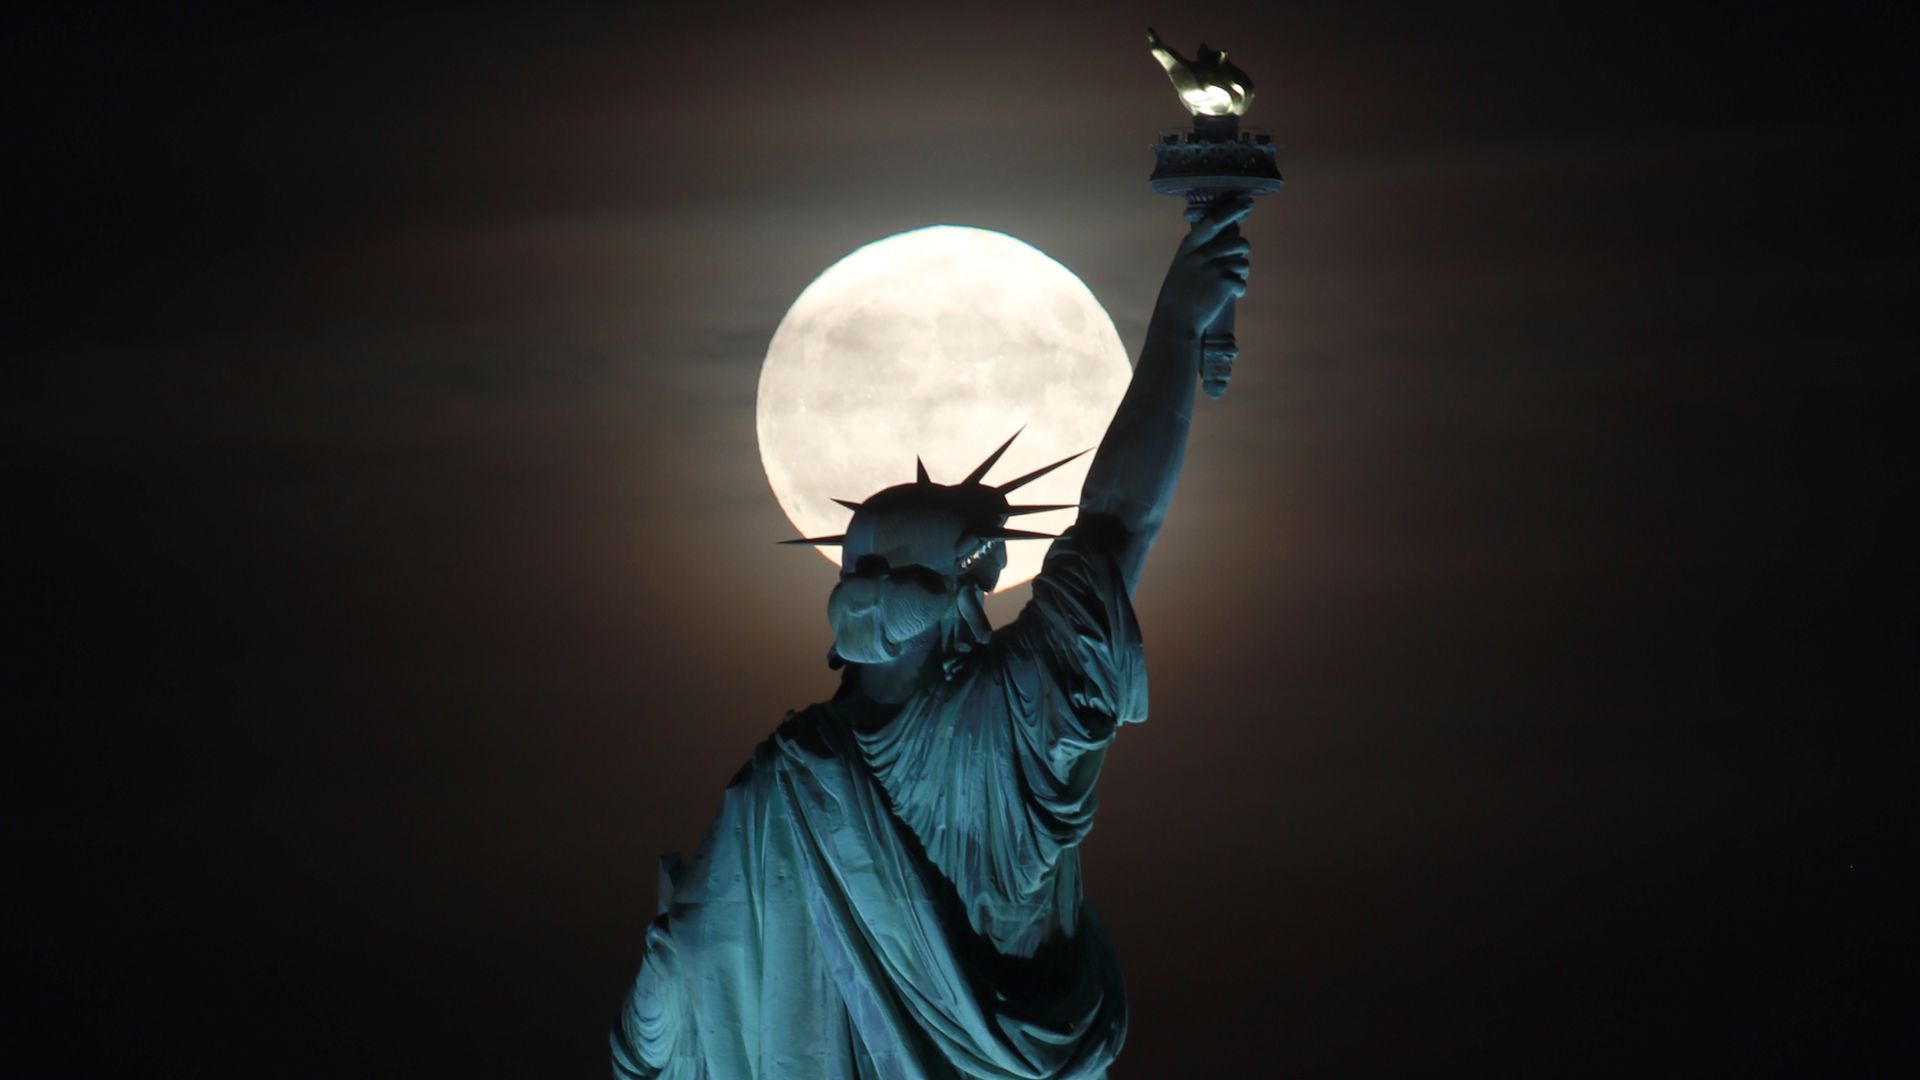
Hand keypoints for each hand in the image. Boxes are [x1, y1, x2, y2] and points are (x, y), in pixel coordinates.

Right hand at [1155, 196, 1252, 334]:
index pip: (1213, 222)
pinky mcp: (1224, 283)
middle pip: (1237, 242)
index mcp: (1189, 247)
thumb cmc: (1178, 297)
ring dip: (1241, 273)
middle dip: (1242, 251)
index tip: (1246, 202)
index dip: (1231, 210)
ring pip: (1243, 263)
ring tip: (1230, 283)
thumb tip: (1224, 246)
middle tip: (1236, 262)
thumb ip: (1199, 254)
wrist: (1175, 322)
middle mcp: (1202, 254)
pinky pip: (1242, 282)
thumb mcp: (1182, 268)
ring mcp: (1214, 268)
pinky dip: (1238, 291)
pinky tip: (1229, 297)